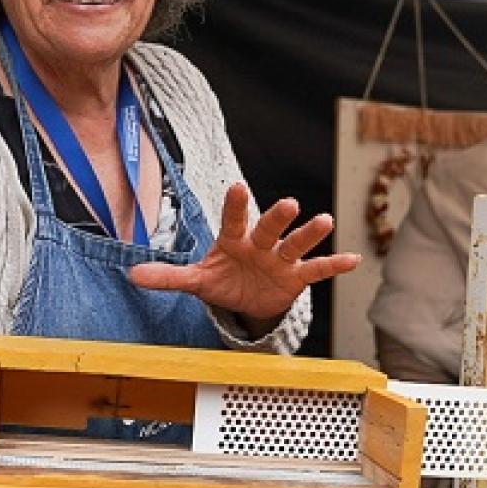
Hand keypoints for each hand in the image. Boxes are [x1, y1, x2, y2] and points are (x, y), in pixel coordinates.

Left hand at [127, 184, 359, 324]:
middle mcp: (260, 244)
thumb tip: (132, 275)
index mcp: (233, 240)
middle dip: (277, 217)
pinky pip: (317, 270)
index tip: (236, 186)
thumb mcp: (196, 281)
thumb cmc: (223, 280)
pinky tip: (354, 259)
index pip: (233, 219)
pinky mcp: (297, 277)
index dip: (235, 205)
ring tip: (324, 220)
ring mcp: (281, 259)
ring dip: (310, 234)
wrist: (248, 302)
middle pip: (269, 228)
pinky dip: (334, 265)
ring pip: (296, 244)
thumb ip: (169, 277)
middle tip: (289, 203)